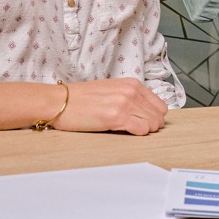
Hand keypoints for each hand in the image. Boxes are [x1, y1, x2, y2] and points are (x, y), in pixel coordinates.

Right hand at [50, 78, 167, 134]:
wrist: (59, 101)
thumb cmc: (81, 98)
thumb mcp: (111, 90)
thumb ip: (130, 97)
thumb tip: (146, 112)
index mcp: (132, 84)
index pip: (160, 105)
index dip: (154, 117)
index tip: (143, 122)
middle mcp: (131, 91)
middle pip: (159, 116)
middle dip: (151, 126)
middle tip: (135, 129)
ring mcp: (125, 103)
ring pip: (153, 124)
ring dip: (143, 130)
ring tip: (127, 130)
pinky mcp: (116, 117)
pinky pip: (142, 130)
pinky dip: (136, 134)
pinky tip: (122, 131)